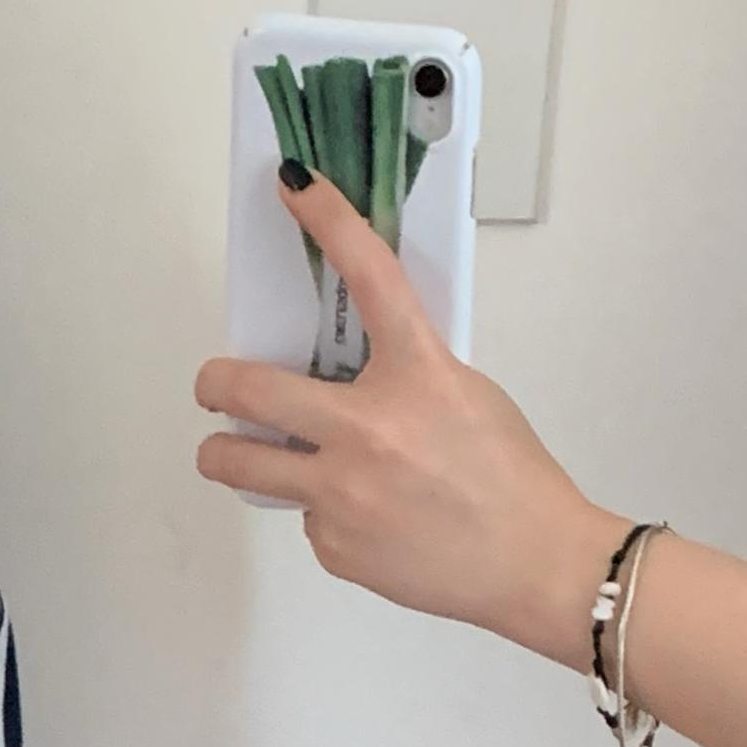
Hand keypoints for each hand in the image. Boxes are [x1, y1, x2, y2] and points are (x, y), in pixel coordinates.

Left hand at [194, 171, 626, 667]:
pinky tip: (369, 520)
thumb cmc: (509, 475)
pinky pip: (304, 516)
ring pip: (240, 464)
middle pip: (249, 391)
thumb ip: (405, 375)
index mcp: (416, 373)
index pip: (367, 275)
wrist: (533, 561)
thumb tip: (349, 376)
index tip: (294, 185)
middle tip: (213, 385)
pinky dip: (323, 512)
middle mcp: (367, 428)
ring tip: (232, 451)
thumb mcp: (464, 395)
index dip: (327, 219)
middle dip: (216, 383)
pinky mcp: (334, 544)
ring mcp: (342, 492)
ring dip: (226, 452)